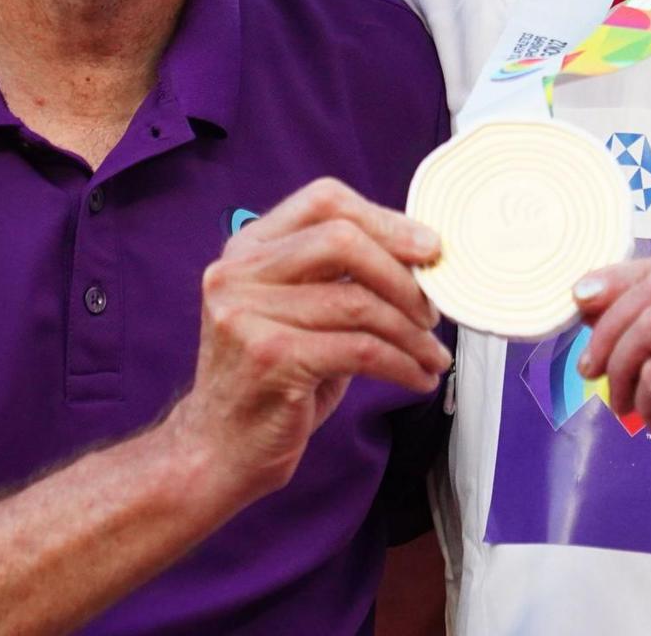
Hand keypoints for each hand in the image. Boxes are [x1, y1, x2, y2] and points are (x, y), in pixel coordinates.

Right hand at [162, 177, 450, 506]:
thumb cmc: (272, 380)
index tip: (430, 248)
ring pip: (358, 301)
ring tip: (433, 354)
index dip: (386, 219)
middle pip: (342, 240)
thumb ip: (339, 276)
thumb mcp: (298, 313)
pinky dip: (403, 363)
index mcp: (246, 249)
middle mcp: (238, 273)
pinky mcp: (270, 359)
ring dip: (412, 332)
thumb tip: (421, 255)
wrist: (217, 450)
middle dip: (403, 273)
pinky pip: (361, 350)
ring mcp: (247, 314)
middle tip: (433, 309)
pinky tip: (418, 376)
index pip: (324, 201)